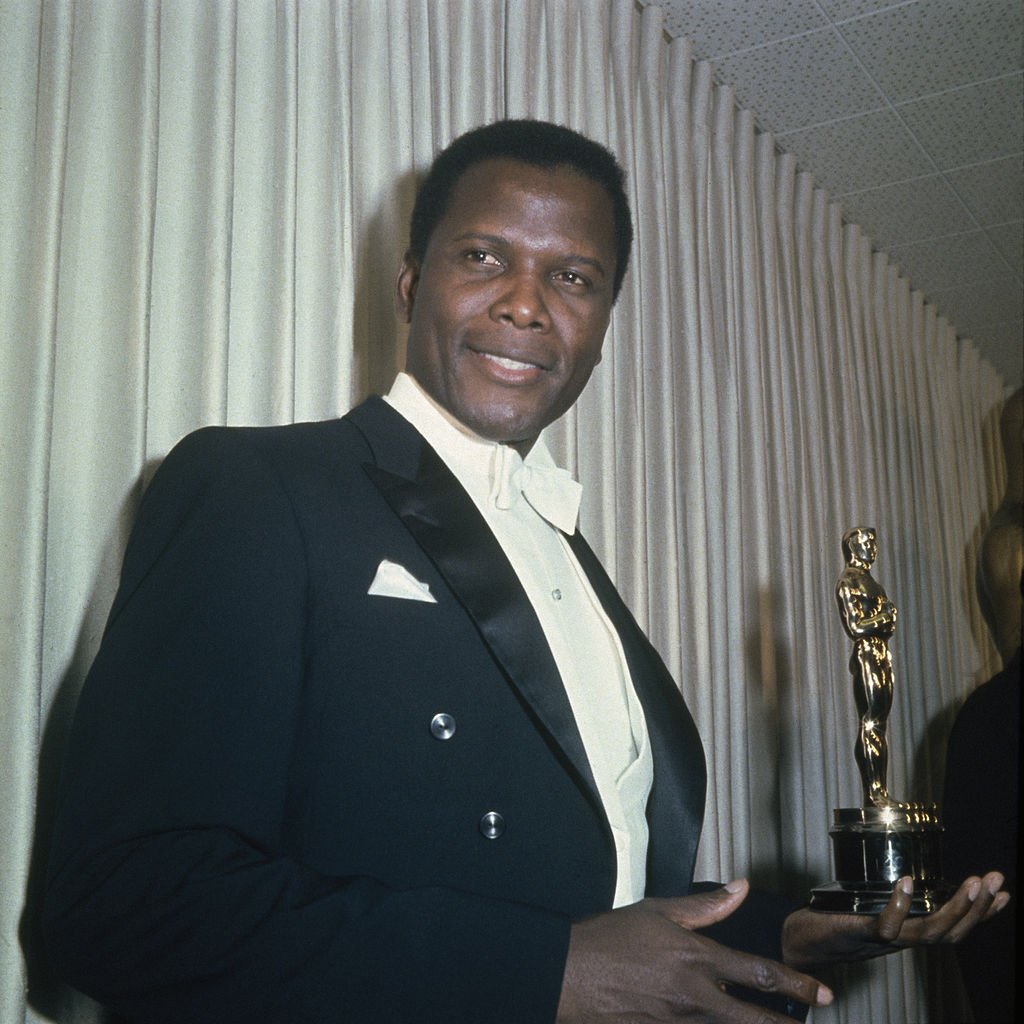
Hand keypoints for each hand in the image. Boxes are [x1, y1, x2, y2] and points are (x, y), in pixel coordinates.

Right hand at [556, 879, 833, 1022]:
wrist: (567, 974)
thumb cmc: (609, 938)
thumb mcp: (657, 911)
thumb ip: (704, 905)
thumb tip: (740, 888)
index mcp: (696, 958)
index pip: (759, 974)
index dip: (796, 986)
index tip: (822, 994)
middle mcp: (694, 997)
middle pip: (755, 1020)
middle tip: (813, 1020)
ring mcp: (678, 1023)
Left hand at [782, 872, 1009, 968]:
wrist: (800, 941)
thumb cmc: (836, 921)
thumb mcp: (874, 909)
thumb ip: (895, 901)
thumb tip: (914, 876)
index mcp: (909, 933)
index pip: (955, 928)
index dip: (981, 914)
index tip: (1002, 893)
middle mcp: (903, 940)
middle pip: (951, 932)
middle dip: (978, 907)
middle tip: (995, 879)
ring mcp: (883, 939)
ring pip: (929, 932)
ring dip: (953, 909)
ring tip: (971, 883)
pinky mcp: (860, 932)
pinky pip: (886, 925)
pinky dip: (900, 906)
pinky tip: (908, 883)